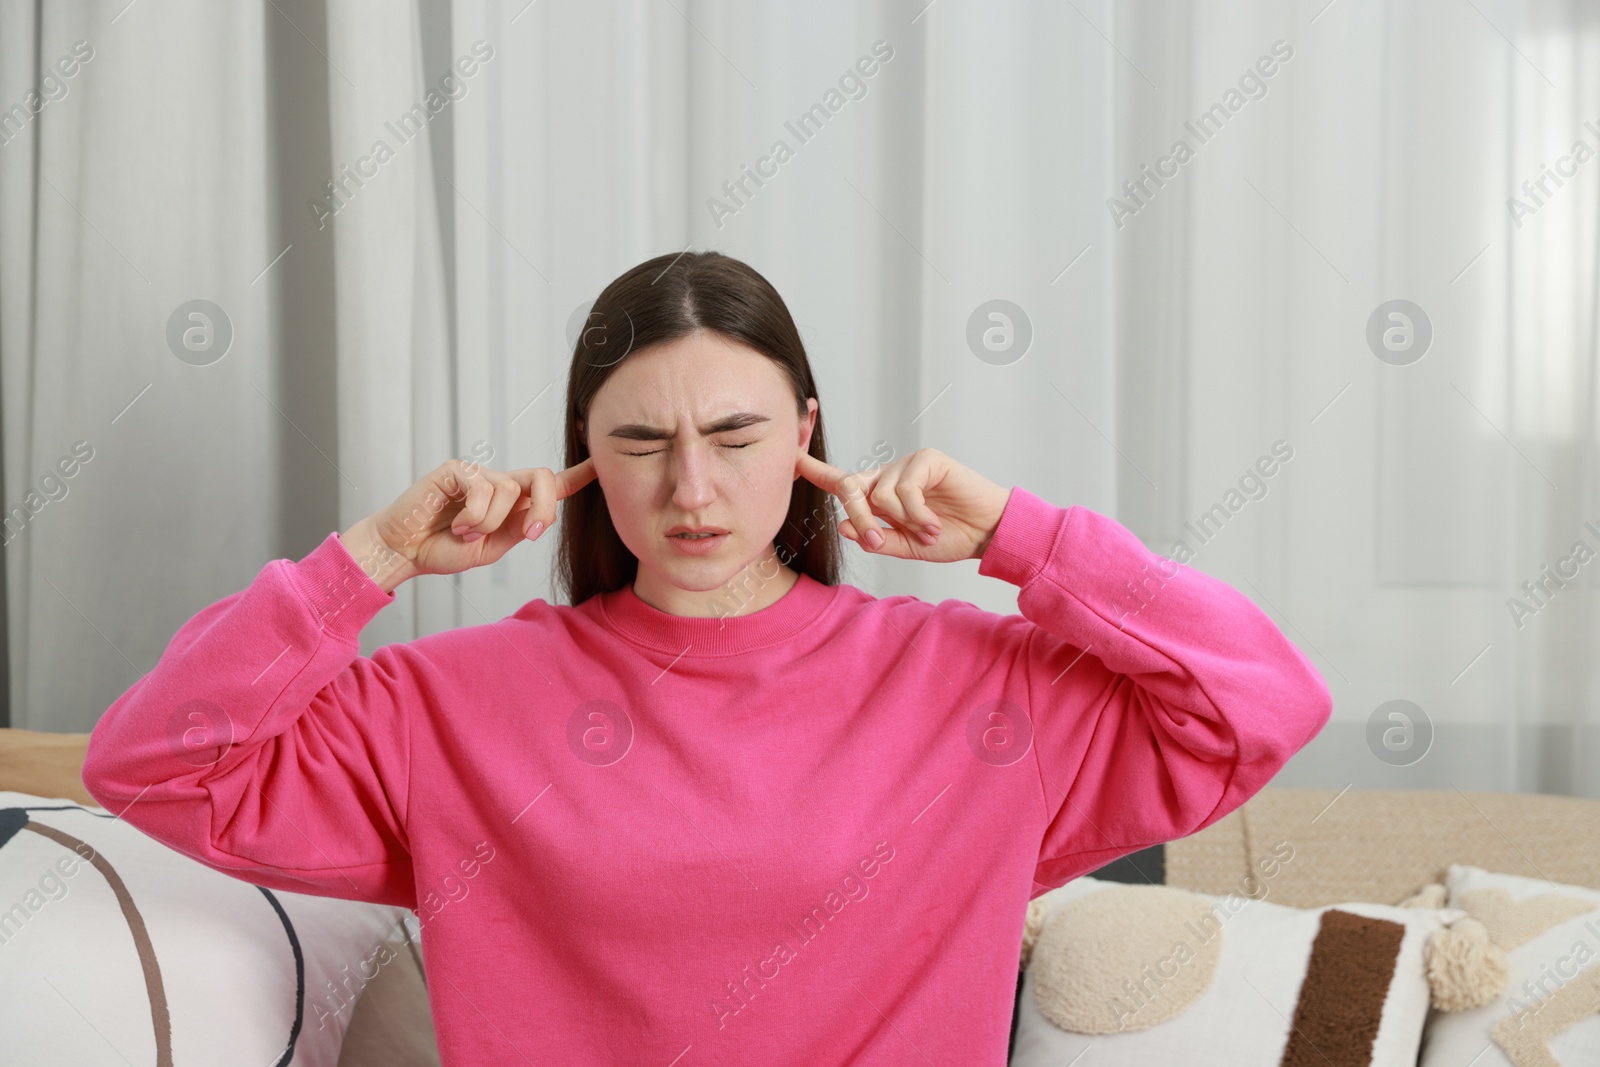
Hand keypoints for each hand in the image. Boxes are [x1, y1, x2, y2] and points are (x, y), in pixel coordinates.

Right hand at [342, 456, 596, 589]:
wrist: (405, 552)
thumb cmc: (444, 550)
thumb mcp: (492, 547)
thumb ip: (519, 528)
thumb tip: (543, 513)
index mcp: (513, 504)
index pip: (551, 485)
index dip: (578, 475)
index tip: (602, 464)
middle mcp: (500, 483)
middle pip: (543, 477)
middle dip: (546, 507)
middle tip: (530, 535)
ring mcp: (478, 474)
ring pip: (511, 491)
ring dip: (490, 523)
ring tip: (465, 533)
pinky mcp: (457, 469)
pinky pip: (483, 488)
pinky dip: (474, 515)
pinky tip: (456, 525)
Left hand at [794, 448, 1009, 562]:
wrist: (987, 533)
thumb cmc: (949, 537)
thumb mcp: (905, 546)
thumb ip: (874, 538)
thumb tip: (841, 526)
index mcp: (879, 495)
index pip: (841, 482)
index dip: (815, 470)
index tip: (791, 457)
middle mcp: (888, 476)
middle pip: (851, 488)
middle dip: (860, 519)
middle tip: (877, 542)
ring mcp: (907, 465)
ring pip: (879, 493)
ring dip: (901, 521)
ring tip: (927, 531)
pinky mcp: (927, 459)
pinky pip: (905, 489)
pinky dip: (917, 513)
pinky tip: (933, 523)